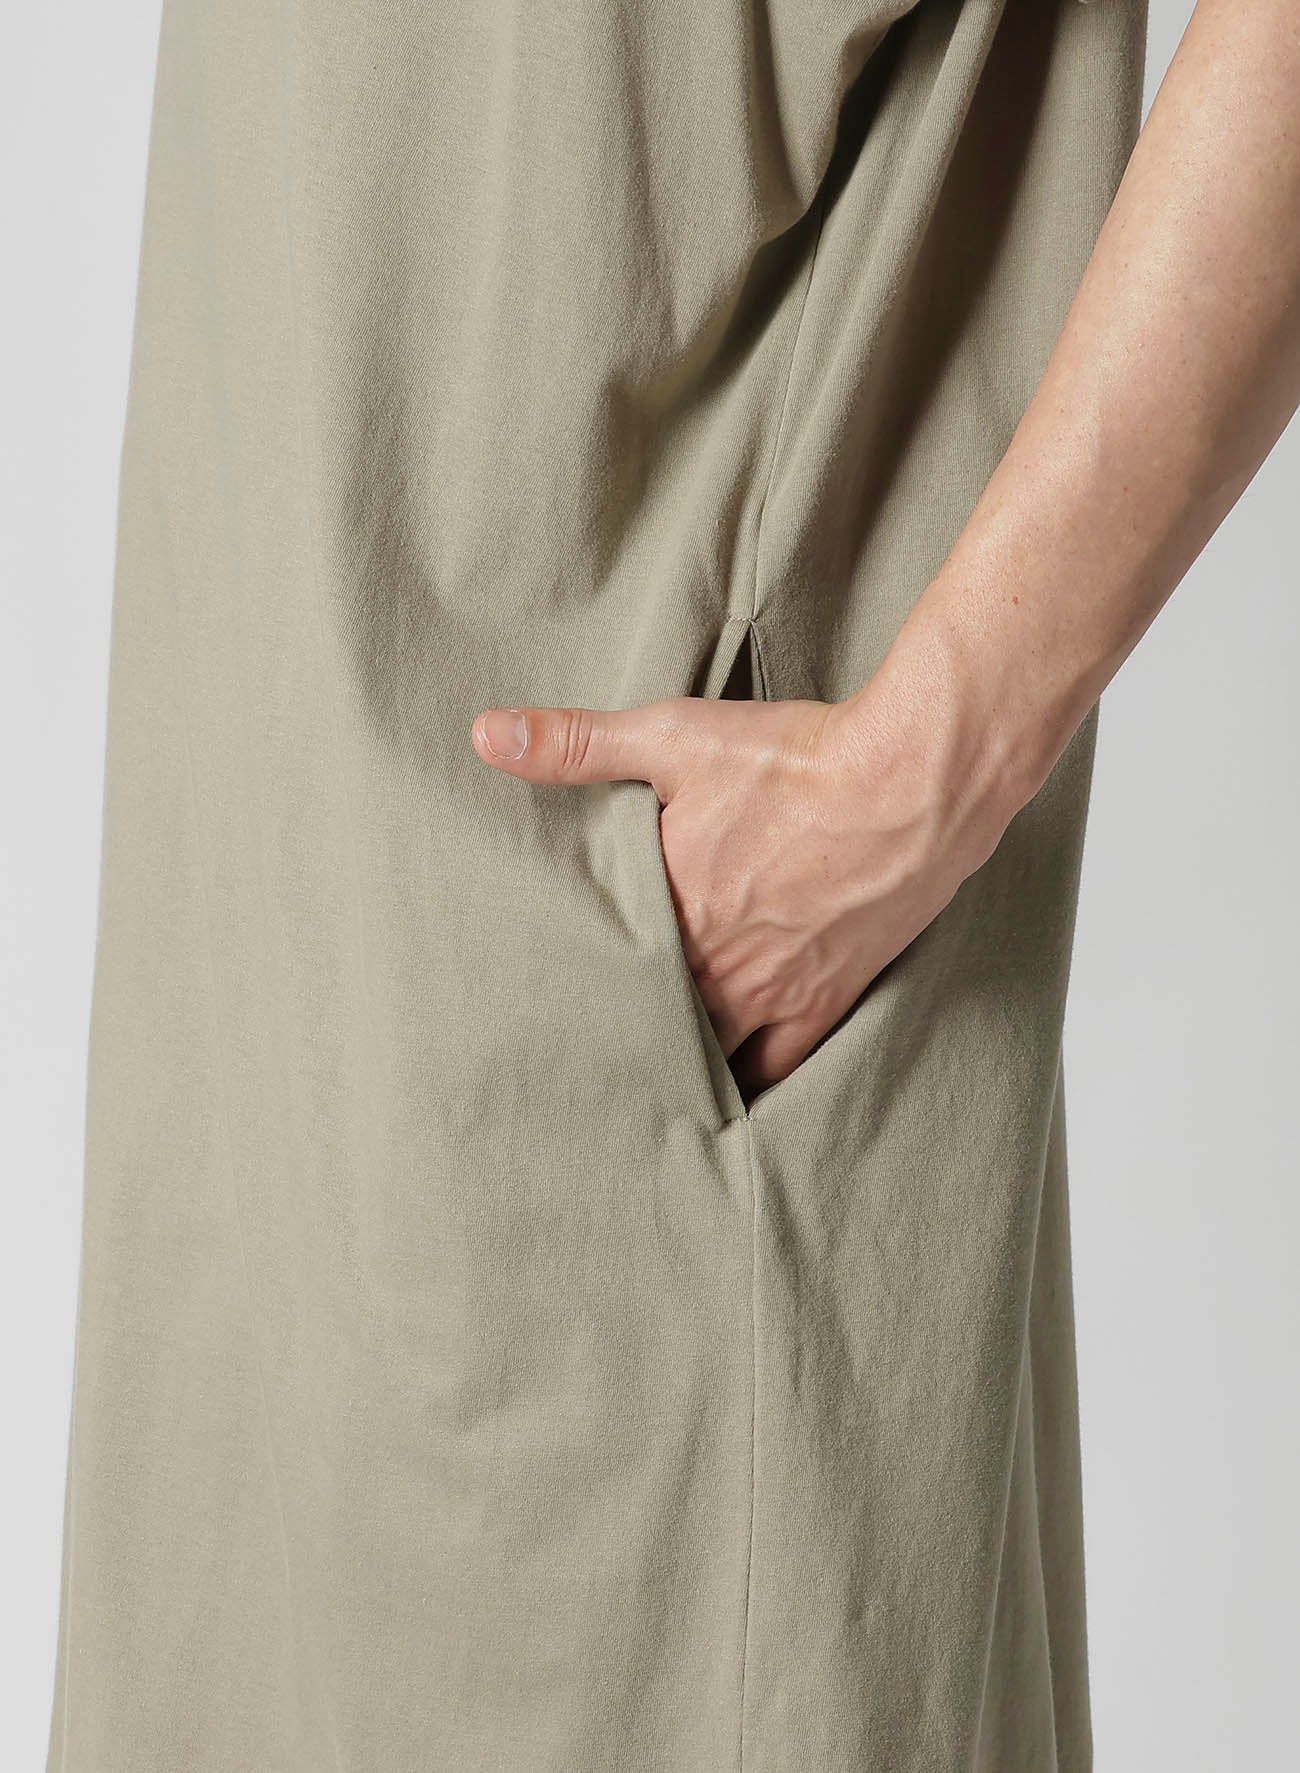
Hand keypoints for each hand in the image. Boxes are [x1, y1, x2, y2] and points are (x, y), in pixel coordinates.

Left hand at [470, 670, 1015, 1096]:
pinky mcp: (825, 1001)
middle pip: (642, 1024)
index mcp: (666, 910)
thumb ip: (577, 743)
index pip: (593, 970)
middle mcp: (713, 967)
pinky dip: (745, 1085)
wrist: (912, 783)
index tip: (530, 1003)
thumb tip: (486, 734)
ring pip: (702, 1056)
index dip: (563, 987)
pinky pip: (776, 1069)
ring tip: (630, 1087)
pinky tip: (721, 1100)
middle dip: (609, 1035)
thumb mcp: (673, 736)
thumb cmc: (794, 758)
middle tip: (570, 1057)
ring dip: (669, 1065)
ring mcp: (771, 993)